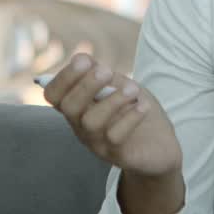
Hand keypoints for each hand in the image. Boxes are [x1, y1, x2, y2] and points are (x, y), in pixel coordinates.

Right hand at [41, 53, 182, 178]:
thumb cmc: (133, 109)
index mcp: (77, 106)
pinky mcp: (116, 154)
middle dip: (86, 85)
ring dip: (112, 100)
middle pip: (69, 107)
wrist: (160, 143)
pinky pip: (115, 136)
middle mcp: (80, 125)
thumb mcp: (117, 85)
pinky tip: (143, 106)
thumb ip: (99, 72)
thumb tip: (80, 58)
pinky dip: (130, 117)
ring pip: (91, 122)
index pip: (53, 94)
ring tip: (133, 89)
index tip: (85, 60)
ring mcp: (97, 142)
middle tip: (107, 71)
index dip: (64, 76)